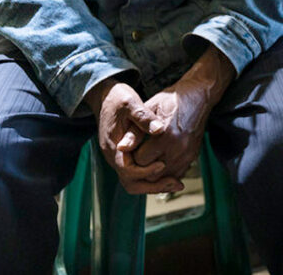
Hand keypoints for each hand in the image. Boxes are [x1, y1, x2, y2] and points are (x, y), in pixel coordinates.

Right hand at [84, 78, 181, 194]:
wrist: (105, 96)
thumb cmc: (118, 97)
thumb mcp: (130, 102)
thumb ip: (143, 117)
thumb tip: (159, 130)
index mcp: (114, 146)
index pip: (128, 170)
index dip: (146, 170)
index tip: (163, 164)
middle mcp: (115, 156)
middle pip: (131, 183)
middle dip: (154, 186)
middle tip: (177, 184)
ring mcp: (119, 158)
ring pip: (135, 181)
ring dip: (155, 184)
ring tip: (177, 183)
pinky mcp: (126, 156)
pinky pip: (138, 174)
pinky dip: (153, 177)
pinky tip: (171, 173)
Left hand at [133, 47, 233, 178]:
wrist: (197, 96)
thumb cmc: (170, 100)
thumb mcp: (149, 109)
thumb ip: (135, 131)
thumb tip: (121, 148)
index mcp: (166, 136)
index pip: (140, 161)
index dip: (131, 156)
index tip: (130, 148)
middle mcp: (179, 149)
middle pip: (152, 174)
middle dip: (141, 168)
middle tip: (137, 155)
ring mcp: (187, 154)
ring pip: (164, 178)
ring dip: (153, 172)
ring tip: (147, 159)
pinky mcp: (193, 156)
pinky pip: (176, 174)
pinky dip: (166, 172)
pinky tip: (160, 160)